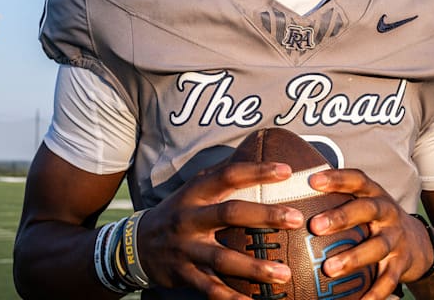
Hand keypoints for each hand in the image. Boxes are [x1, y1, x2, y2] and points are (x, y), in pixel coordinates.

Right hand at [137, 161, 305, 298]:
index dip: (256, 171)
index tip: (287, 171)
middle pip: (229, 213)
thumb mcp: (192, 188)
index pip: (228, 175)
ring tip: (284, 273)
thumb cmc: (178, 212)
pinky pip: (210, 289)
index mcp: (195, 193)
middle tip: (296, 218)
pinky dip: (231, 298)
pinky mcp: (184, 275)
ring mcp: (186, 249)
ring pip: (222, 258)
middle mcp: (189, 218)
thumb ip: (221, 174)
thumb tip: (256, 149)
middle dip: (265, 216)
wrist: (136, 245)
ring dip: (254, 267)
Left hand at [308, 169, 433, 299]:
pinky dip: (375, 292)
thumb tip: (293, 201)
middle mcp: (387, 213)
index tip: (313, 181)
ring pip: (377, 247)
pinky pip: (388, 279)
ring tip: (328, 269)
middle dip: (341, 217)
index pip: (357, 180)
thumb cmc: (377, 222)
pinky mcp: (402, 263)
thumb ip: (338, 200)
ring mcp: (396, 238)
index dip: (337, 178)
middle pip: (367, 210)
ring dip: (353, 258)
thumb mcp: (365, 204)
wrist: (420, 244)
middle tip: (315, 226)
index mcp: (375, 194)